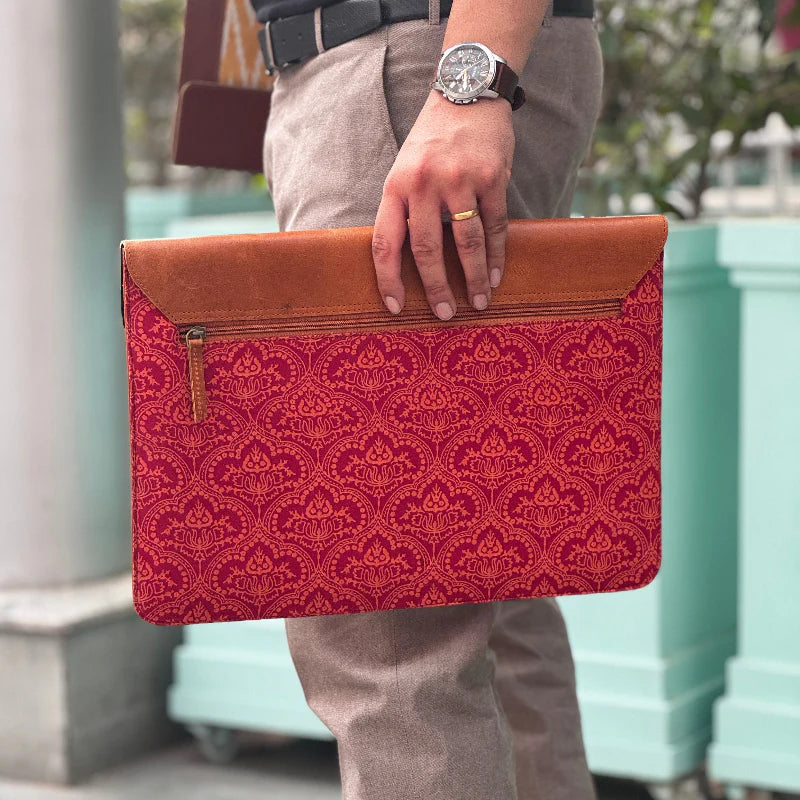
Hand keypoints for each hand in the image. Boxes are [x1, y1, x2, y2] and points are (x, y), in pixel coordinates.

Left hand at [372, 89, 514, 319]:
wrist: (466, 93)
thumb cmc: (432, 141)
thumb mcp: (405, 169)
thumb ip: (404, 209)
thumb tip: (404, 262)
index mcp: (396, 186)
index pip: (385, 242)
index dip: (388, 279)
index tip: (396, 307)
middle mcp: (425, 183)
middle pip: (428, 250)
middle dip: (436, 288)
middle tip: (445, 314)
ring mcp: (460, 179)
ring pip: (466, 243)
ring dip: (472, 278)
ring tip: (478, 302)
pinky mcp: (492, 177)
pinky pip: (495, 226)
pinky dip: (496, 255)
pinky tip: (495, 276)